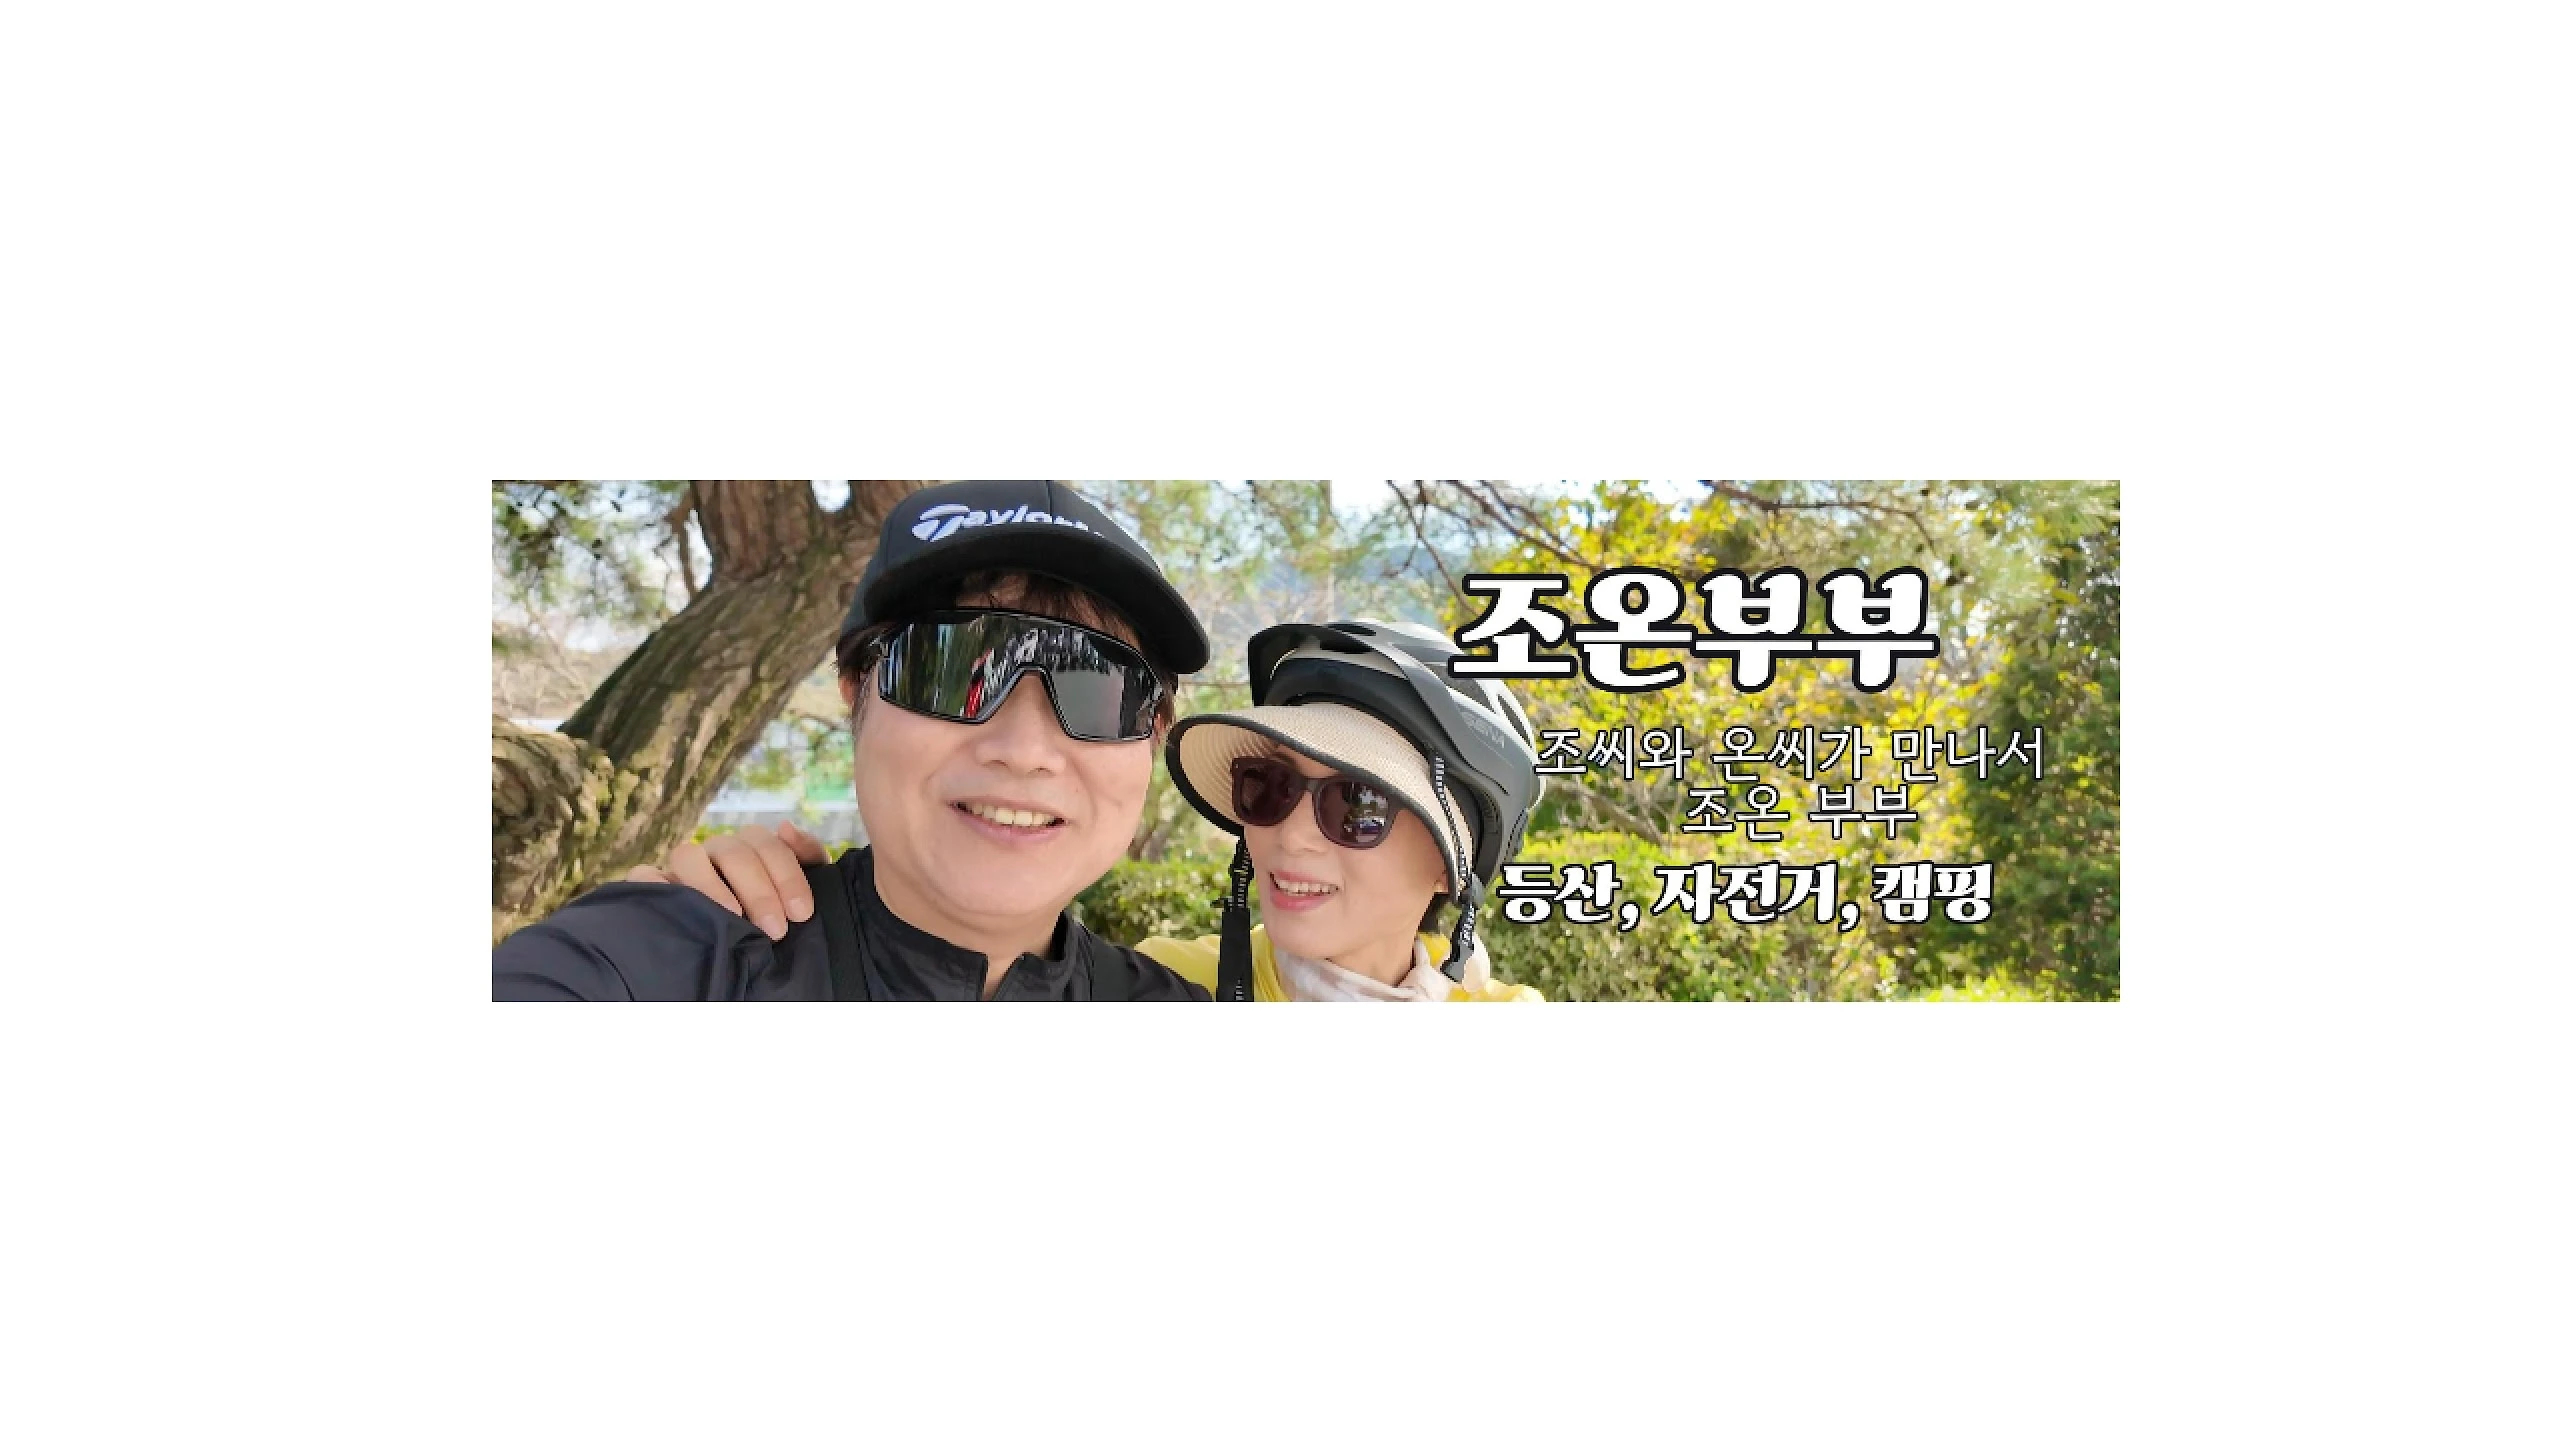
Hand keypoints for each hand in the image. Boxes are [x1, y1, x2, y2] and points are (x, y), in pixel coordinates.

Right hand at [624, 822, 828, 939]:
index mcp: (749, 849)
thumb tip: (786, 828)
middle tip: (776, 930)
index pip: (767, 844)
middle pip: (733, 851)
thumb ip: (807, 857)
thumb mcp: (796, 892)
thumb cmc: (771, 921)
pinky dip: (655, 884)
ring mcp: (681, 870)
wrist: (737, 962)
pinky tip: (676, 907)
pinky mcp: (652, 889)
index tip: (801, 914)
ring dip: (712, 886)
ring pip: (687, 855)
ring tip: (732, 919)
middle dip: (759, 890)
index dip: (787, 876)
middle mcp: (713, 854)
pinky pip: (643, 875)